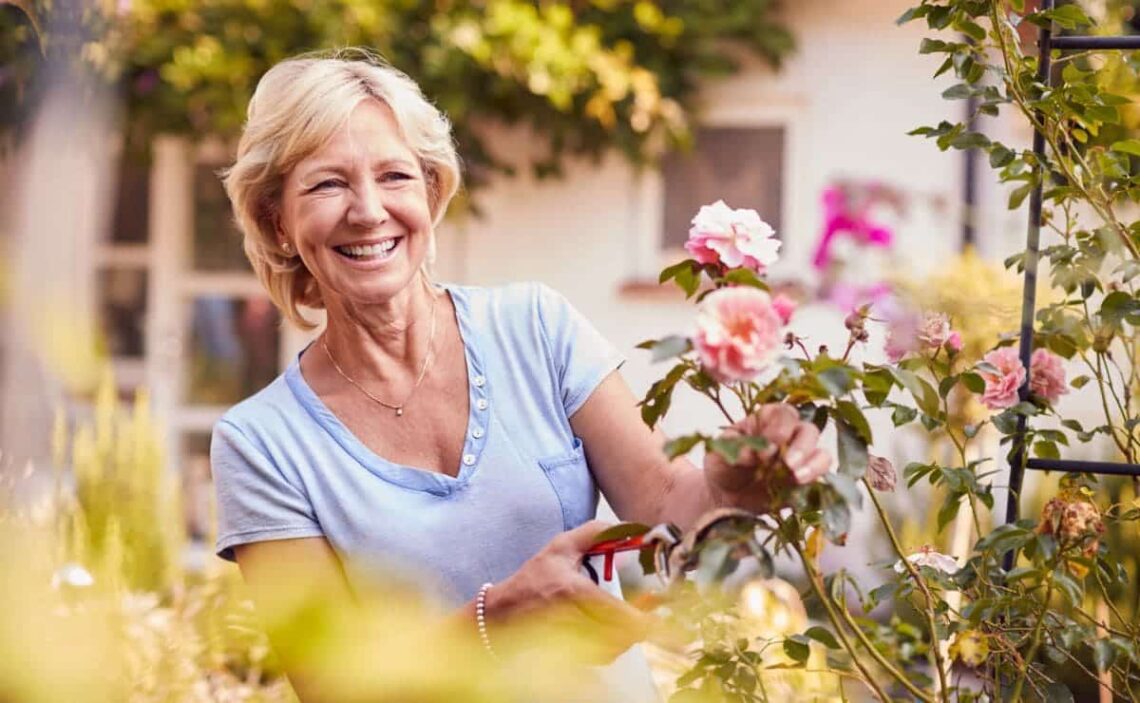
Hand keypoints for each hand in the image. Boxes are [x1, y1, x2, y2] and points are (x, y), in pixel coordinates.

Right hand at [483, 520, 650, 661]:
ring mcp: (573, 643)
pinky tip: (611, 631)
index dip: (646, 621)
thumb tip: (627, 527)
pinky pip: (604, 656)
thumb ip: (594, 533)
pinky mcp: (571, 656)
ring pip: (617, 648)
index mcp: (576, 593)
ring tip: (630, 620)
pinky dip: (614, 646)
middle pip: (624, 636)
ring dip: (628, 636)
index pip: (621, 615)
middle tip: (652, 614)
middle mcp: (575, 621)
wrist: (504, 613)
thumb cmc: (533, 579)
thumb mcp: (560, 548)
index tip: (658, 616)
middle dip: (642, 626)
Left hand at [703, 403, 831, 511]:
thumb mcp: (719, 453)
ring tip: (796, 478)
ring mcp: (800, 459)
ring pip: (822, 454)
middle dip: (801, 447)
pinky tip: (798, 490)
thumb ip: (734, 449)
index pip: (784, 414)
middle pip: (809, 431)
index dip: (779, 429)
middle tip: (786, 463)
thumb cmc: (722, 466)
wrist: (724, 497)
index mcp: (766, 420)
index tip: (765, 450)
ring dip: (813, 465)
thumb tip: (751, 454)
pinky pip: (820, 480)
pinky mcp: (805, 481)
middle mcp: (788, 436)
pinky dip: (813, 483)